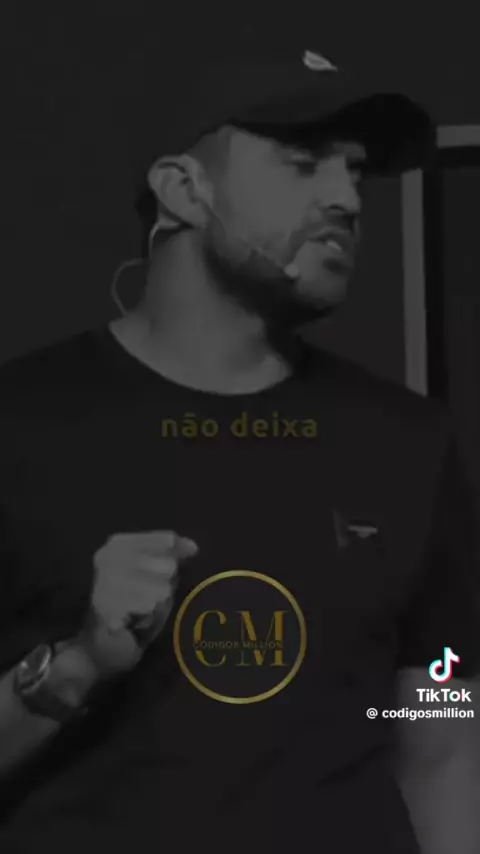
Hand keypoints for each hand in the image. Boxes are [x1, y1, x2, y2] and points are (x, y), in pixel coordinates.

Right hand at [78, 531, 198, 675]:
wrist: (98, 645)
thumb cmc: (131, 606)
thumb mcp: (155, 574)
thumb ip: (172, 556)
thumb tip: (192, 547)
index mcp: (118, 544)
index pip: (166, 540)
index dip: (177, 556)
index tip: (169, 574)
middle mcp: (108, 556)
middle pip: (168, 565)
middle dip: (164, 585)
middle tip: (145, 598)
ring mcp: (105, 581)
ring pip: (162, 589)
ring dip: (157, 604)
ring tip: (141, 610)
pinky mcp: (108, 606)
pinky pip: (150, 607)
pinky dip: (148, 618)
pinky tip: (135, 620)